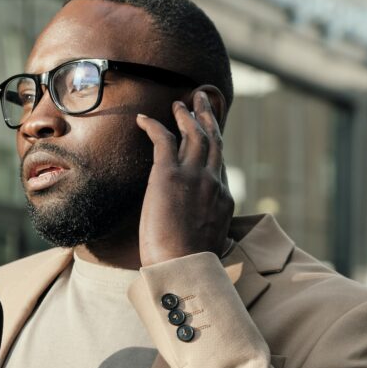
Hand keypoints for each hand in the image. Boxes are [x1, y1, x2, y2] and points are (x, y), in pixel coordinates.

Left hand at [136, 88, 233, 266]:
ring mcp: (193, 175)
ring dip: (186, 115)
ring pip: (193, 134)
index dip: (213, 146)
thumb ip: (207, 233)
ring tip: (180, 103)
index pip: (218, 165)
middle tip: (203, 100)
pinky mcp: (169, 174)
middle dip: (208, 117)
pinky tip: (143, 119)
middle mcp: (212, 181)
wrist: (184, 267)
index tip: (208, 134)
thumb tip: (200, 240)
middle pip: (213, 140)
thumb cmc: (190, 266)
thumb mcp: (208, 247)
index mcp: (223, 199)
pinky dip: (154, 125)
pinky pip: (164, 139)